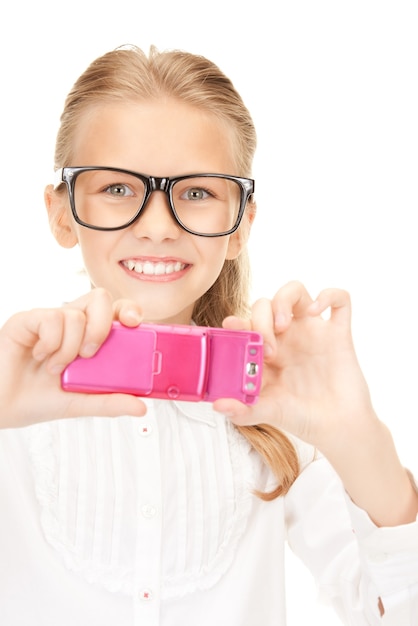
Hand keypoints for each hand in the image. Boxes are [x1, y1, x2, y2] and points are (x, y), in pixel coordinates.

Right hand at [0, 288, 146, 428]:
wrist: (1, 407)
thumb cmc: (37, 399)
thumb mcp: (80, 403)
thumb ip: (109, 401)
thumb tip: (141, 407)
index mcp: (88, 336)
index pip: (115, 309)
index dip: (129, 310)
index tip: (134, 324)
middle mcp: (71, 323)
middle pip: (100, 298)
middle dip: (102, 326)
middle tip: (90, 355)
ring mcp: (49, 320)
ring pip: (75, 314)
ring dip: (70, 347)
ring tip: (56, 368)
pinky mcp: (26, 321)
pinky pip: (50, 318)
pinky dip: (50, 343)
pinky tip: (39, 356)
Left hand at [214, 281, 375, 450]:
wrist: (336, 428)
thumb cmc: (300, 417)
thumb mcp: (268, 412)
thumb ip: (243, 410)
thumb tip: (218, 405)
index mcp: (265, 351)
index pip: (245, 323)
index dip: (237, 320)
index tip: (232, 327)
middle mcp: (286, 337)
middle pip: (265, 304)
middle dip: (261, 319)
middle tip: (267, 350)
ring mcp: (312, 332)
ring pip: (295, 291)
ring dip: (284, 299)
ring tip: (283, 324)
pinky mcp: (338, 334)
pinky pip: (339, 300)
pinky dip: (328, 295)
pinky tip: (317, 311)